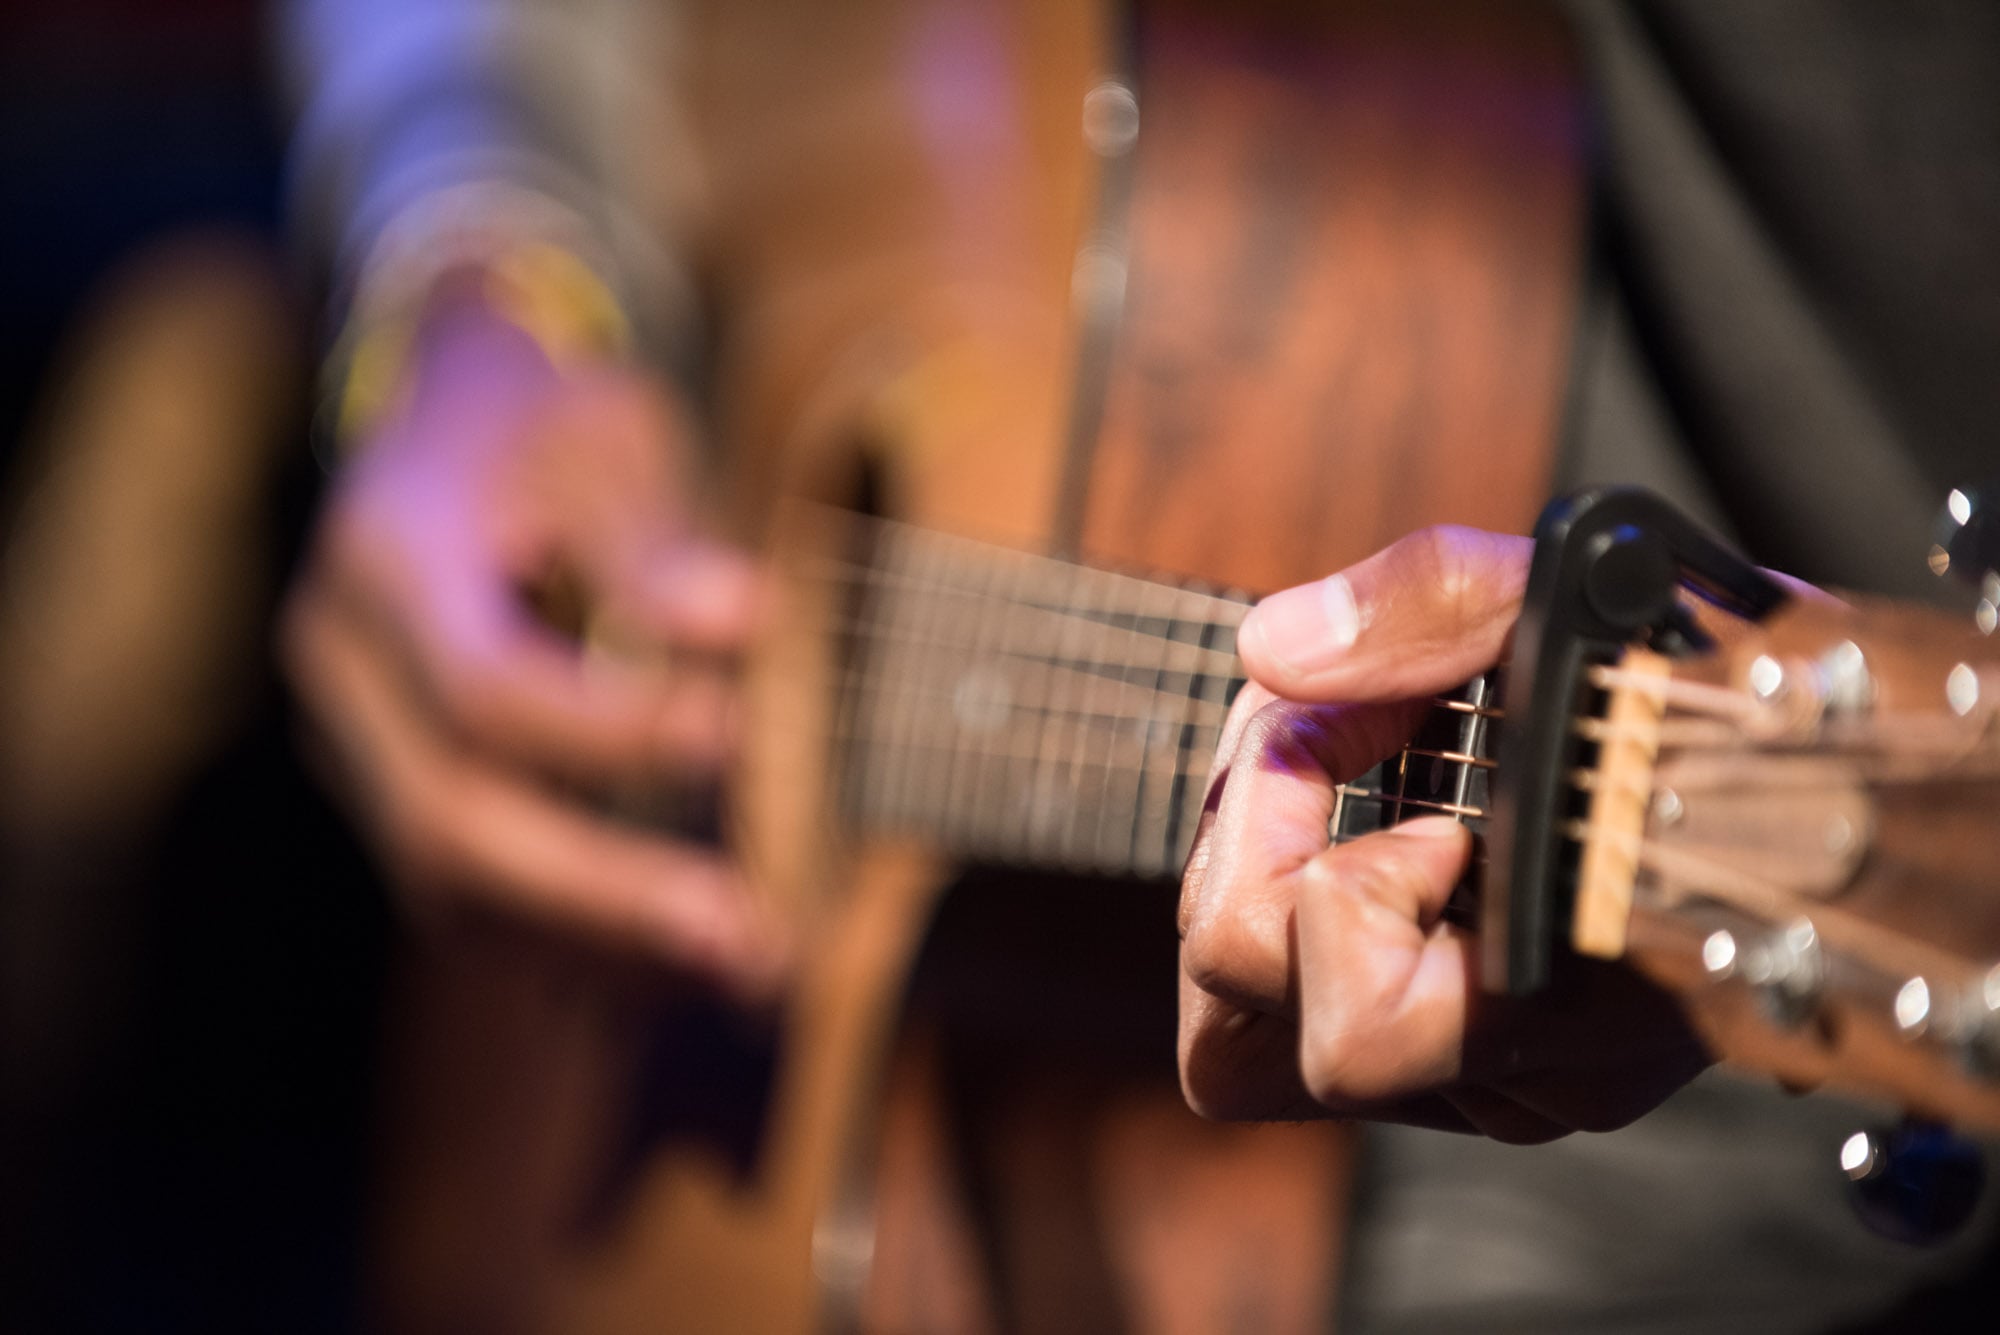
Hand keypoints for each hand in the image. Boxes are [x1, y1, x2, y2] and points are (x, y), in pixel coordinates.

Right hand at [282, 299, 786, 1000]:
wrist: (452, 435)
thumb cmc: (550, 428)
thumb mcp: (605, 436)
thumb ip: (657, 540)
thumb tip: (744, 627)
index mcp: (384, 561)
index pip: (483, 687)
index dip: (610, 730)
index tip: (734, 739)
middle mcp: (344, 669)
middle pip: (447, 821)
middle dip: (600, 894)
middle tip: (740, 939)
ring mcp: (358, 748)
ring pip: (452, 890)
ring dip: (601, 949)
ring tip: (744, 977)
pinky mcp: (400, 795)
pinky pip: (473, 901)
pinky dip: (575, 948)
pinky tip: (679, 979)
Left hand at [1178, 526, 1707, 1141]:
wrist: (1811, 758)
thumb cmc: (1714, 683)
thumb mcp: (1593, 591)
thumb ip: (1434, 604)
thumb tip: (1272, 650)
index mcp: (1570, 1005)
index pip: (1355, 1025)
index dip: (1343, 874)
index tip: (1409, 747)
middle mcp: (1510, 1075)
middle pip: (1242, 1038)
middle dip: (1252, 854)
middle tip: (1328, 736)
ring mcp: (1469, 1079)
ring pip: (1242, 1043)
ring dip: (1249, 886)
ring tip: (1326, 776)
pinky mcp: (1442, 1061)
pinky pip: (1295, 1012)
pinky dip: (1290, 903)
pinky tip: (1361, 813)